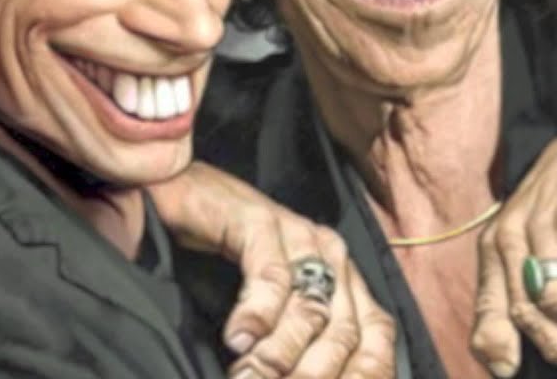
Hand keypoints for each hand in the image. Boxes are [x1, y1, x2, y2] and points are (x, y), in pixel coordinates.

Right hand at [150, 163, 396, 378]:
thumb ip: (292, 346)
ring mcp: (298, 233)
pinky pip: (270, 272)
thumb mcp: (268, 314)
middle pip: (344, 330)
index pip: (376, 335)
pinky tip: (238, 339)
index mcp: (343, 277)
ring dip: (279, 353)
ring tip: (248, 377)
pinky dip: (256, 313)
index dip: (363, 376)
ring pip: (310, 305)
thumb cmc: (221, 262)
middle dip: (312, 376)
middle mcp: (330, 254)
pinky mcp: (259, 219)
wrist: (180, 196)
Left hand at [470, 103, 556, 377]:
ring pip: (554, 301)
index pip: (487, 309)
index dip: (497, 348)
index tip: (513, 373)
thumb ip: (525, 274)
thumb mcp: (540, 227)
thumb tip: (517, 338)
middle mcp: (510, 235)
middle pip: (523, 312)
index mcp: (496, 243)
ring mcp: (542, 226)